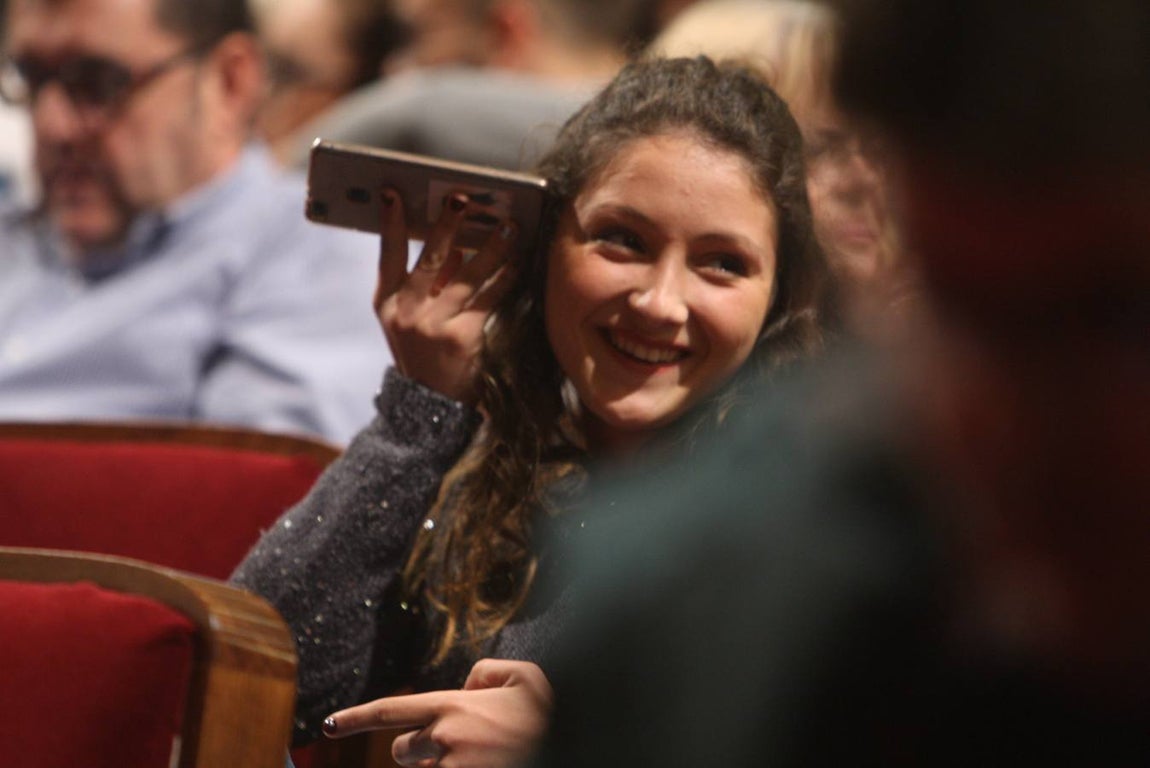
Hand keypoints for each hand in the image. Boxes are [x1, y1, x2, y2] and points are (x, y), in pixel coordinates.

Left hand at [323, 659, 553, 767]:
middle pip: (401, 750)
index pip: (390, 710)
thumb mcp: (525, 676)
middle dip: (418, 749)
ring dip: (441, 765)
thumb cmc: (550, 715)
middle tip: (455, 745)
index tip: (326, 727)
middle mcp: (445, 739)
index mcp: (454, 706)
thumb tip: (468, 684)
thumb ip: (486, 671)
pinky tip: (487, 759)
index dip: (353, 719)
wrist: (571, 741)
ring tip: (482, 753)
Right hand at [373, 189, 517, 404]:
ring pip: (465, 276)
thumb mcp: (410, 320)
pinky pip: (487, 299)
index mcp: (386, 303)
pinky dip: (505, 279)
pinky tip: (518, 263)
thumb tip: (456, 243)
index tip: (393, 192)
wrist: (428, 406)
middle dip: (447, 225)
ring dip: (490, 248)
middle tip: (461, 198)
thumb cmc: (423, 354)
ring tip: (510, 227)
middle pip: (429, 258)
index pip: (387, 255)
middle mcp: (405, 312)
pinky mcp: (460, 338)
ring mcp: (431, 325)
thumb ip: (427, 284)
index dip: (390, 223)